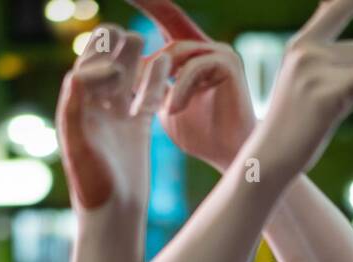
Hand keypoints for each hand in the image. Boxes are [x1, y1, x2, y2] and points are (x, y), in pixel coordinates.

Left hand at [57, 24, 170, 211]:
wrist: (115, 218)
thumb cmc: (94, 188)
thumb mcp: (78, 146)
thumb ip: (74, 106)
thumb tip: (80, 72)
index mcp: (76, 110)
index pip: (84, 68)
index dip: (97, 57)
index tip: (114, 59)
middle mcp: (94, 111)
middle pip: (103, 66)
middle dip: (113, 49)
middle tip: (127, 38)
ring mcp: (116, 119)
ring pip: (126, 77)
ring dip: (132, 59)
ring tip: (141, 41)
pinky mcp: (137, 130)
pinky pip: (146, 97)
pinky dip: (154, 80)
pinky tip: (165, 65)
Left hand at [128, 1, 255, 169]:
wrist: (229, 156)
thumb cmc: (200, 135)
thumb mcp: (164, 106)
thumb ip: (150, 86)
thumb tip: (123, 72)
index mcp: (189, 54)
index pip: (163, 22)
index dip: (146, 5)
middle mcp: (206, 46)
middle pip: (171, 16)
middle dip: (149, 3)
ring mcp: (219, 52)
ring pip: (176, 50)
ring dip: (155, 76)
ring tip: (144, 102)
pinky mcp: (229, 64)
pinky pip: (193, 67)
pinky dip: (178, 89)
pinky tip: (171, 110)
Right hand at [250, 0, 352, 178]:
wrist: (269, 157)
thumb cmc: (291, 122)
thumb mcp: (302, 78)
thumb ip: (324, 49)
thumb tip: (344, 24)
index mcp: (299, 45)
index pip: (335, 7)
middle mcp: (306, 51)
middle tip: (337, 89)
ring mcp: (316, 72)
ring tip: (326, 113)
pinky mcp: (331, 95)